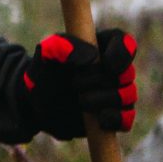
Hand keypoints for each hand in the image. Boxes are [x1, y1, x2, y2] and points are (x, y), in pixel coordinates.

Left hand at [19, 26, 138, 136]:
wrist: (34, 104)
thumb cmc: (43, 72)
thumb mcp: (46, 55)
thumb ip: (63, 46)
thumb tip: (91, 56)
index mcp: (102, 47)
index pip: (124, 42)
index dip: (121, 52)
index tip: (107, 63)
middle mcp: (114, 70)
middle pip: (127, 72)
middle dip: (101, 80)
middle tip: (75, 83)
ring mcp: (117, 94)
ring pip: (128, 95)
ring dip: (104, 99)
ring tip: (81, 101)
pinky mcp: (113, 117)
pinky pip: (127, 119)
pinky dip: (116, 119)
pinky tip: (101, 119)